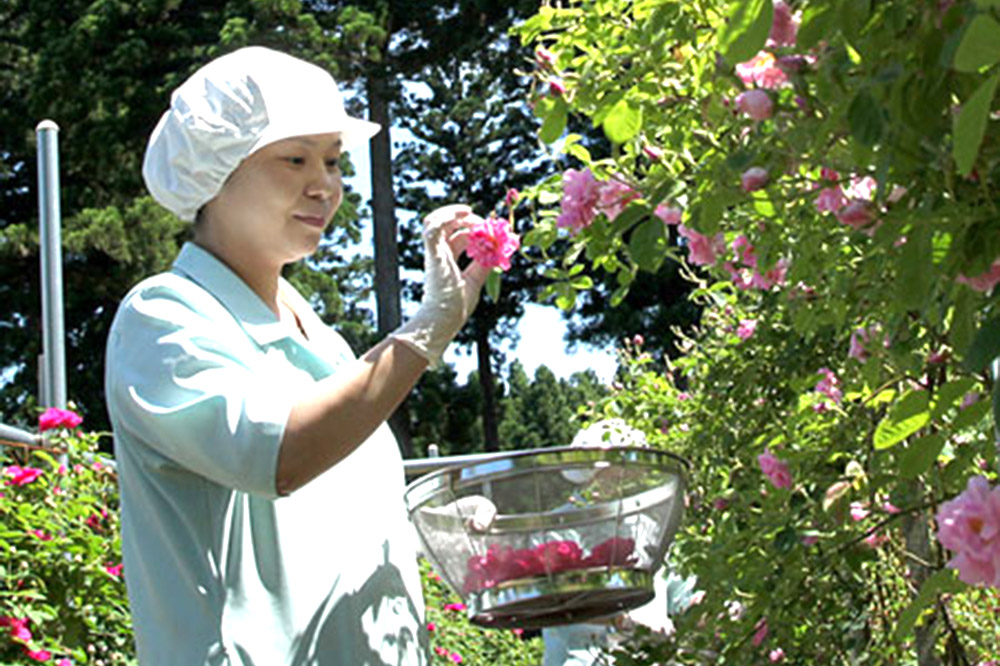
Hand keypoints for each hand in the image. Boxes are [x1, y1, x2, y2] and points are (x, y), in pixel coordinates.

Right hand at [390, 204, 489, 363]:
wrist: (445, 318)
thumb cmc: (457, 305)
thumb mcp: (476, 280)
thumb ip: (484, 265)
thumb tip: (496, 249)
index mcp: (447, 260)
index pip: (458, 237)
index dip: (473, 230)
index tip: (490, 230)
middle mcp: (439, 254)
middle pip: (447, 226)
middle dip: (466, 219)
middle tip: (483, 222)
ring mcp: (434, 253)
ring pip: (434, 221)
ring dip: (453, 213)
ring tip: (469, 211)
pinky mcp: (433, 253)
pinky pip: (432, 227)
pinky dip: (446, 216)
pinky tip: (464, 213)